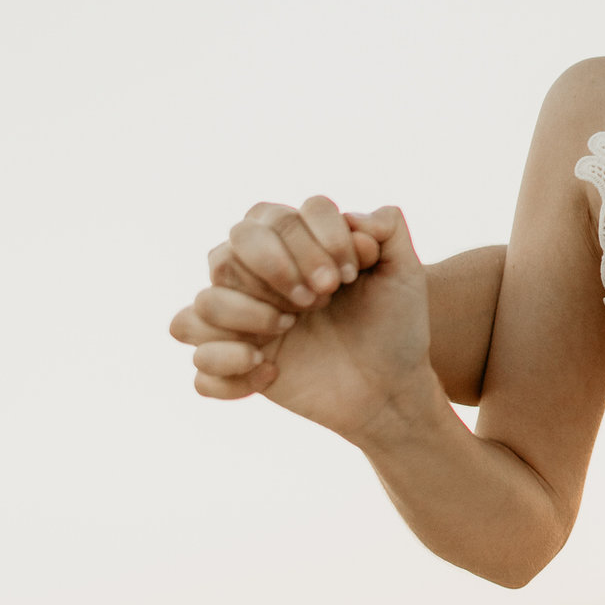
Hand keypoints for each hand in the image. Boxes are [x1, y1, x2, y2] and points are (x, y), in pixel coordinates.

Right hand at [170, 203, 432, 440]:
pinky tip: (272, 373)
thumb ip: (389, 229)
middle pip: (225, 251)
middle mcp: (257, 280)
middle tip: (319, 298)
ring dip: (245, 314)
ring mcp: (241, 324)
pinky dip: (229, 369)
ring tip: (289, 328)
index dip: (311, 239)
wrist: (393, 387)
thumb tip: (355, 218)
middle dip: (275, 270)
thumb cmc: (394, 325)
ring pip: (202, 303)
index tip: (349, 275)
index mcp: (291, 248)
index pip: (272, 217)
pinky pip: (199, 366)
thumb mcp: (405, 273)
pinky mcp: (234, 368)